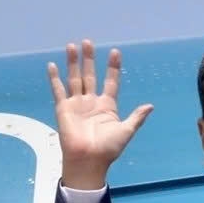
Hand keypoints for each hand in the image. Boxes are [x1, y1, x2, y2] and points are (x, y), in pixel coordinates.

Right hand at [47, 39, 152, 189]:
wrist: (89, 160)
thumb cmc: (108, 148)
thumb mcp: (126, 131)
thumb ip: (137, 117)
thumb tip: (150, 106)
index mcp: (107, 106)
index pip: (110, 82)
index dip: (113, 68)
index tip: (115, 52)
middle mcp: (92, 102)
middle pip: (90, 75)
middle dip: (89, 59)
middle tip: (88, 42)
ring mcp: (77, 104)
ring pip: (74, 78)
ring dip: (73, 63)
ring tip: (72, 46)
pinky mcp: (63, 108)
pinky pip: (58, 90)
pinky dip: (55, 78)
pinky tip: (53, 65)